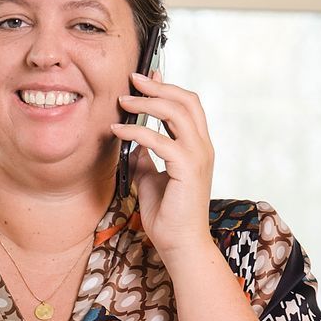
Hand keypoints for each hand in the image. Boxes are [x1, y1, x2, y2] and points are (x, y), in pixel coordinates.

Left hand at [112, 71, 215, 259]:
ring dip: (147, 103)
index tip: (146, 76)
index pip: (188, 105)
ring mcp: (197, 157)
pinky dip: (136, 131)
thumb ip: (146, 156)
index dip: (167, 87)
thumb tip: (133, 140)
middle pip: (186, 101)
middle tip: (132, 78)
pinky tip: (118, 131)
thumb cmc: (168, 215)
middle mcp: (202, 147)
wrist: (179, 245)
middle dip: (158, 86)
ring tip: (123, 101)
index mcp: (197, 147)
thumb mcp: (152, 178)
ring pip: (176, 113)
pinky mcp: (187, 169)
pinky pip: (159, 140)